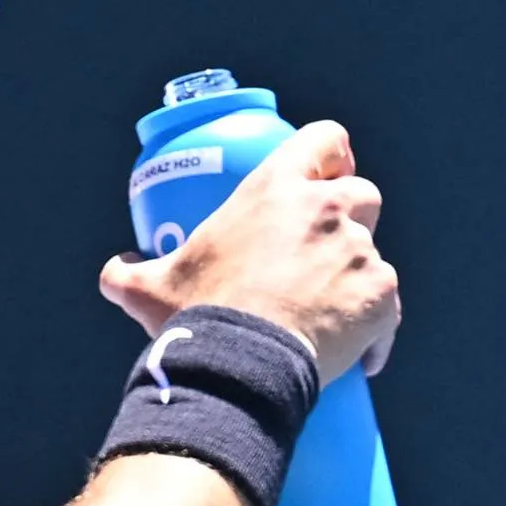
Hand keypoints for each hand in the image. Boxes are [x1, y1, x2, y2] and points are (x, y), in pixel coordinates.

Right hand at [101, 120, 401, 379]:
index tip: (329, 178)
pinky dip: (375, 330)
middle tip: (324, 252)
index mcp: (278, 188)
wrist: (241, 366)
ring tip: (327, 314)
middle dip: (352, 218)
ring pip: (376, 256)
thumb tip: (117, 271)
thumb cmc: (199, 316)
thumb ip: (127, 273)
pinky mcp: (382, 296)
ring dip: (357, 279)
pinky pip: (388, 311)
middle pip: (363, 195)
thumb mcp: (151, 288)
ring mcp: (361, 252)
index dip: (333, 156)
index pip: (326, 140)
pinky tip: (355, 355)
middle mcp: (328, 209)